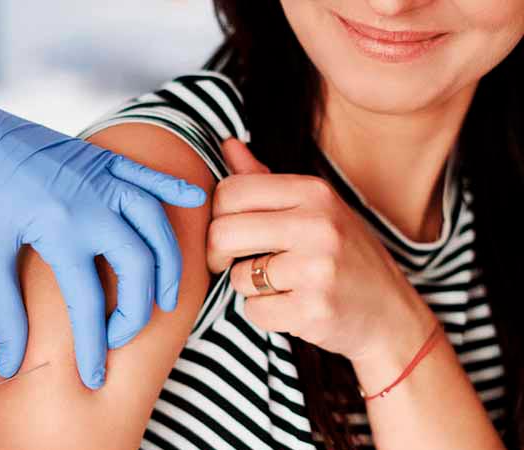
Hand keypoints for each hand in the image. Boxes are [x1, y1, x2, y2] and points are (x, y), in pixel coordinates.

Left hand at [0, 54, 205, 388]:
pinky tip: (195, 199)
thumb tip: (12, 366)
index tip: (93, 376)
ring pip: (154, 223)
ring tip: (170, 295)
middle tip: (126, 335)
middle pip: (138, 263)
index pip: (89, 301)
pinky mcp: (98, 158)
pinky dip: (172, 188)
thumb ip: (7, 312)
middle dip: (140, 308)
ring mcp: (100, 175)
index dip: (93, 345)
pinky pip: (146, 174)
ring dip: (168, 260)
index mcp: (59, 227)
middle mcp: (91, 200)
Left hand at [207, 139, 433, 362]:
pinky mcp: (313, 309)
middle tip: (231, 263)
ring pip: (238, 276)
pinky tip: (293, 307)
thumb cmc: (344, 257)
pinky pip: (254, 311)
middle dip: (217, 253)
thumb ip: (264, 178)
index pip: (231, 190)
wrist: (391, 314)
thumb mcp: (315, 208)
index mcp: (314, 191)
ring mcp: (317, 268)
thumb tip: (227, 144)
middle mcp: (317, 224)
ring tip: (282, 284)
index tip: (227, 232)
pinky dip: (265, 314)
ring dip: (249, 287)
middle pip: (223, 232)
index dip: (216, 215)